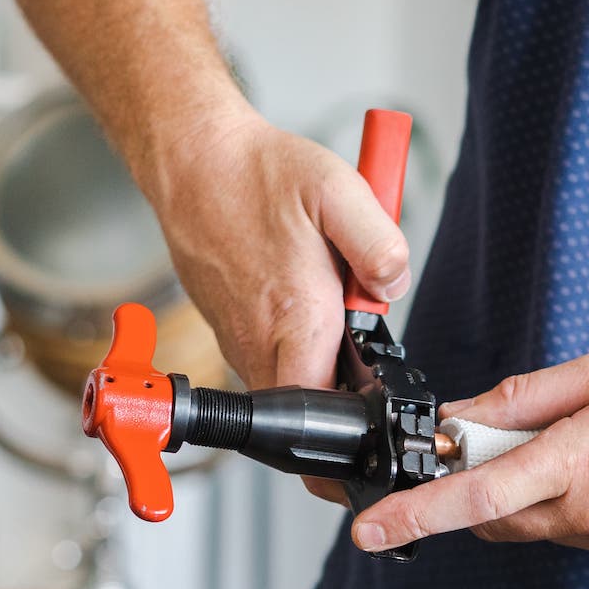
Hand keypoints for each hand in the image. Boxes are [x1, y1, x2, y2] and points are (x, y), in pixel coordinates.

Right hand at [149, 105, 409, 501]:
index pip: (326, 415)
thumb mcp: (340, 192)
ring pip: (290, 383)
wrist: (194, 160)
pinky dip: (296, 343)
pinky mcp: (228, 330)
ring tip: (332, 312)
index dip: (357, 428)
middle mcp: (261, 342)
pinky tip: (305, 300)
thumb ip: (381, 247)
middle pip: (310, 408)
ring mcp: (239, 341)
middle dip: (345, 397)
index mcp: (298, 319)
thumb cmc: (260, 174)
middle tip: (364, 352)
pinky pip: (271, 358)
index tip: (379, 413)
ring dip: (321, 364)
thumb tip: (394, 291)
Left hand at [350, 347, 588, 560]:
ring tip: (582, 443)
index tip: (370, 530)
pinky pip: (574, 533)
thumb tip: (463, 419)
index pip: (475, 496)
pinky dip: (568, 504)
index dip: (415, 514)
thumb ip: (524, 400)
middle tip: (499, 438)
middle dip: (478, 484)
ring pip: (533, 526)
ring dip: (529, 492)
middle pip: (493, 516)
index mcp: (582, 461)